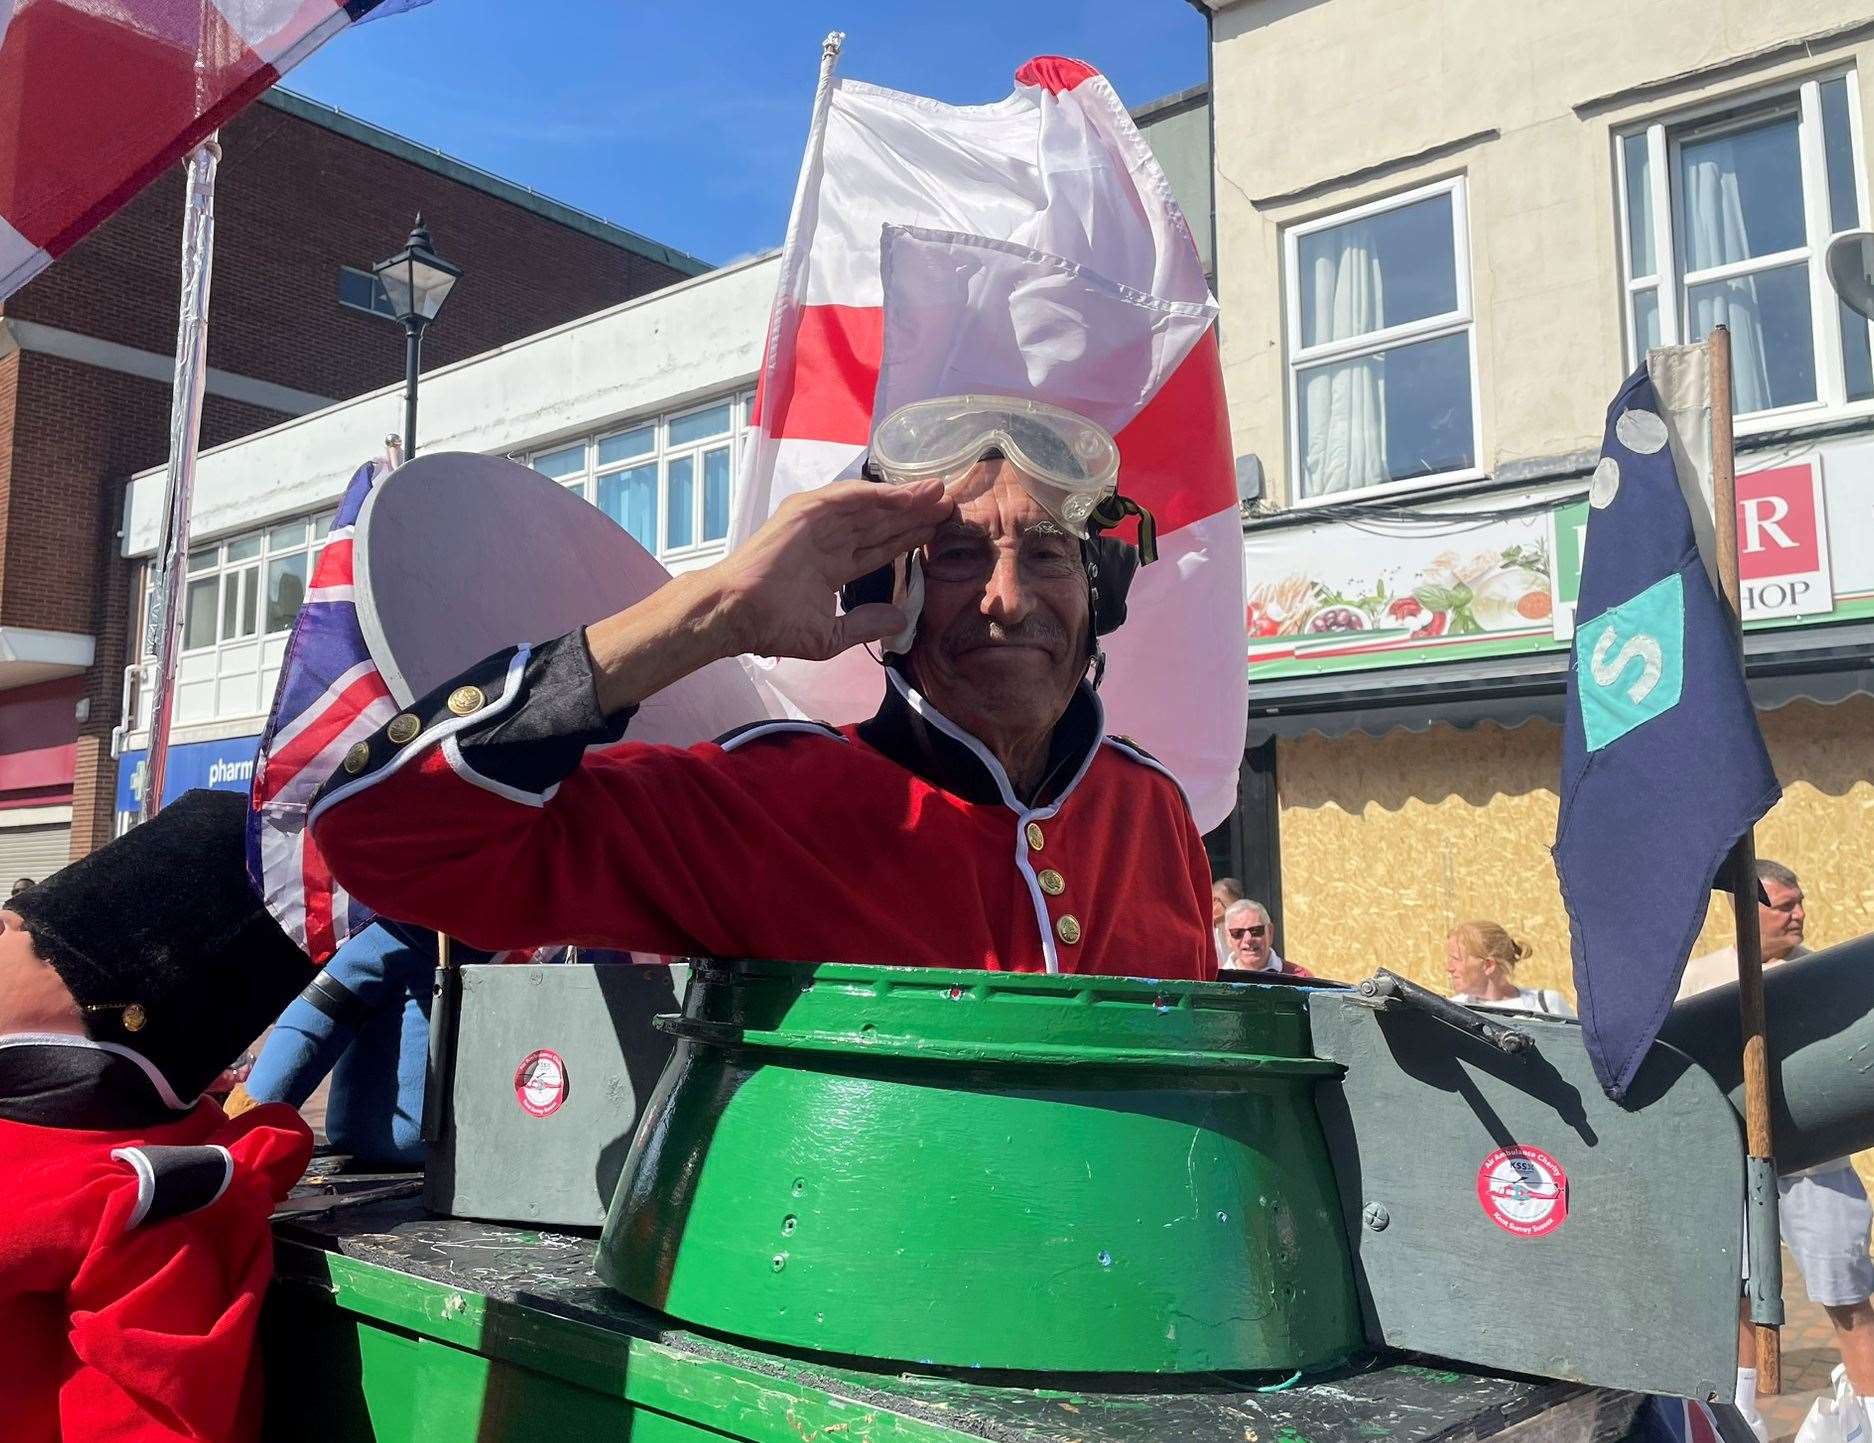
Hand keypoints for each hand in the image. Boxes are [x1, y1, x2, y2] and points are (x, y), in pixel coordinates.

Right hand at [585, 478, 949, 714]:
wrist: (738, 613)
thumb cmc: (774, 626)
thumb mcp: (830, 635)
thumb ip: (865, 625)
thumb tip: (899, 620)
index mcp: (831, 566)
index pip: (879, 548)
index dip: (907, 540)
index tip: (937, 532)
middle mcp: (827, 540)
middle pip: (880, 523)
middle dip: (914, 515)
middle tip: (948, 504)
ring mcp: (816, 523)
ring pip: (870, 508)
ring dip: (903, 500)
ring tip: (937, 493)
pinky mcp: (807, 510)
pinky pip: (850, 498)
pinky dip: (879, 495)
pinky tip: (905, 494)